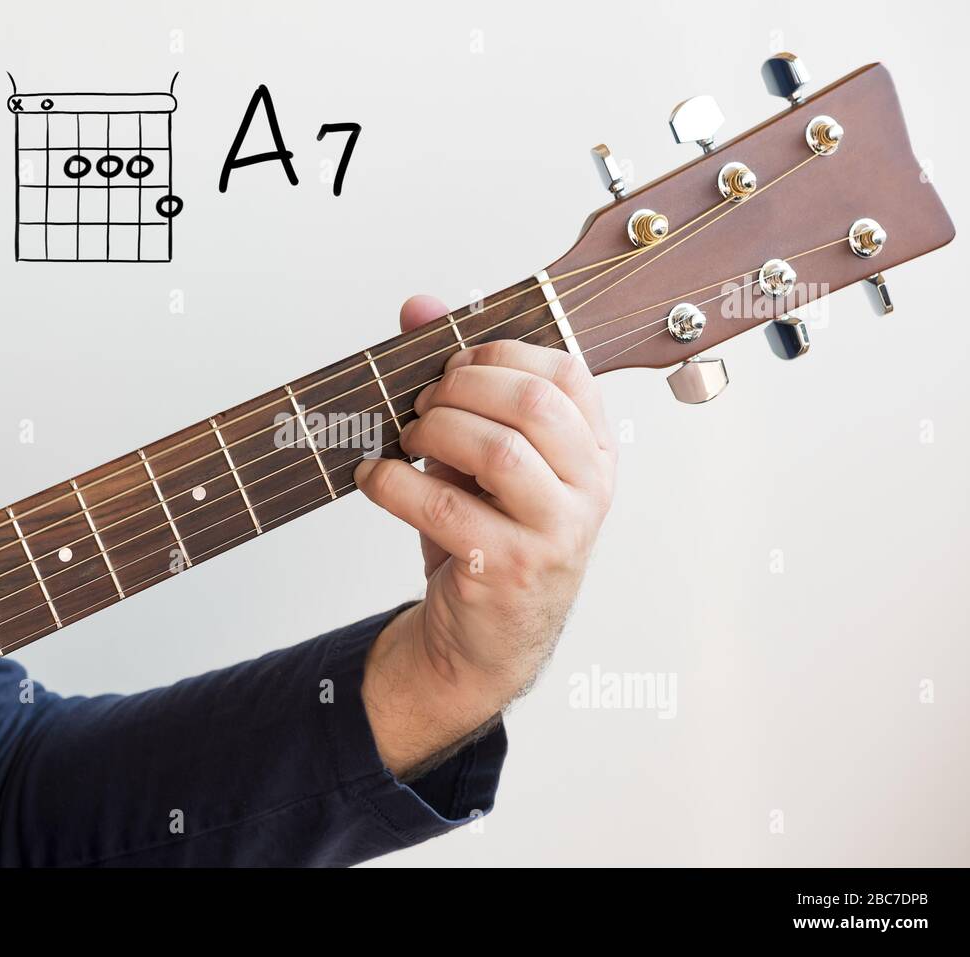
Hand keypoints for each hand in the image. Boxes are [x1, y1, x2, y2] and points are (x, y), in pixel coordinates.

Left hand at [355, 294, 615, 777]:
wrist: (485, 642)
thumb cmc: (485, 538)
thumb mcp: (480, 459)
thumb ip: (460, 383)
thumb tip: (417, 305)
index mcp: (593, 453)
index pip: (568, 373)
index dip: (501, 354)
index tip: (454, 365)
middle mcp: (588, 491)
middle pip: (532, 403)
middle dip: (462, 388)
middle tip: (422, 403)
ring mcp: (554, 534)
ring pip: (496, 450)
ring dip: (433, 430)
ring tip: (406, 439)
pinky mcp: (507, 568)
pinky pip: (442, 505)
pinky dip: (393, 483)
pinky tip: (376, 479)